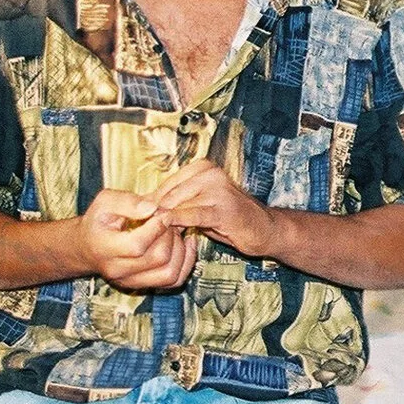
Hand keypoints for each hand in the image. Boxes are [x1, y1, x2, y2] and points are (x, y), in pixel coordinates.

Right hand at [77, 189, 194, 291]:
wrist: (88, 247)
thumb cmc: (98, 221)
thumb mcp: (105, 201)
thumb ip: (128, 202)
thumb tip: (153, 207)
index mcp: (105, 249)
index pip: (137, 245)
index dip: (157, 227)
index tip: (163, 212)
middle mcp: (118, 271)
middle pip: (158, 258)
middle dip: (170, 235)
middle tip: (168, 220)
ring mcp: (132, 282)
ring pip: (170, 273)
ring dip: (180, 249)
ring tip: (174, 231)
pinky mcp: (144, 286)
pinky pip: (175, 281)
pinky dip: (186, 262)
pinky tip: (185, 243)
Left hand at [152, 158, 276, 257]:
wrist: (265, 229)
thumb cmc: (229, 218)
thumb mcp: (200, 204)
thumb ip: (177, 201)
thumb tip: (145, 205)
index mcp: (203, 168)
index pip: (167, 184)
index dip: (151, 203)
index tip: (139, 219)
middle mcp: (210, 174)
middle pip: (170, 194)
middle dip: (156, 213)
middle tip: (143, 231)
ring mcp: (218, 189)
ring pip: (179, 205)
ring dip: (165, 222)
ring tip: (155, 236)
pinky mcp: (224, 208)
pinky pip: (193, 215)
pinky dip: (177, 222)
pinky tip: (167, 229)